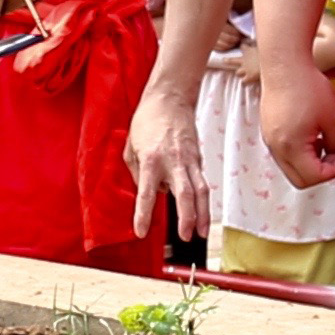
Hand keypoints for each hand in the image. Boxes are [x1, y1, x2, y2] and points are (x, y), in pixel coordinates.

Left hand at [124, 76, 205, 244]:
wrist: (169, 98)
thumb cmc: (146, 121)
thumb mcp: (130, 147)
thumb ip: (137, 173)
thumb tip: (149, 192)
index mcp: (150, 159)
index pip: (146, 194)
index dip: (143, 215)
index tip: (141, 232)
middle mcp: (172, 161)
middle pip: (184, 194)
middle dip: (187, 218)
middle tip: (186, 237)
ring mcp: (189, 159)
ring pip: (201, 191)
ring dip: (204, 214)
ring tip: (203, 232)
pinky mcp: (198, 158)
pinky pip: (202, 182)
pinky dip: (203, 200)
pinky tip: (203, 213)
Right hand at [258, 57, 334, 191]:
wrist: (285, 65)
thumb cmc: (306, 86)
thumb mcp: (332, 117)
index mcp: (291, 146)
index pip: (314, 177)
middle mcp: (276, 147)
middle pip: (299, 180)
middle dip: (321, 173)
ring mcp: (270, 140)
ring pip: (291, 169)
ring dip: (310, 164)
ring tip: (324, 143)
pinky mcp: (269, 132)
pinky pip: (285, 155)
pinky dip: (300, 154)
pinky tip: (312, 135)